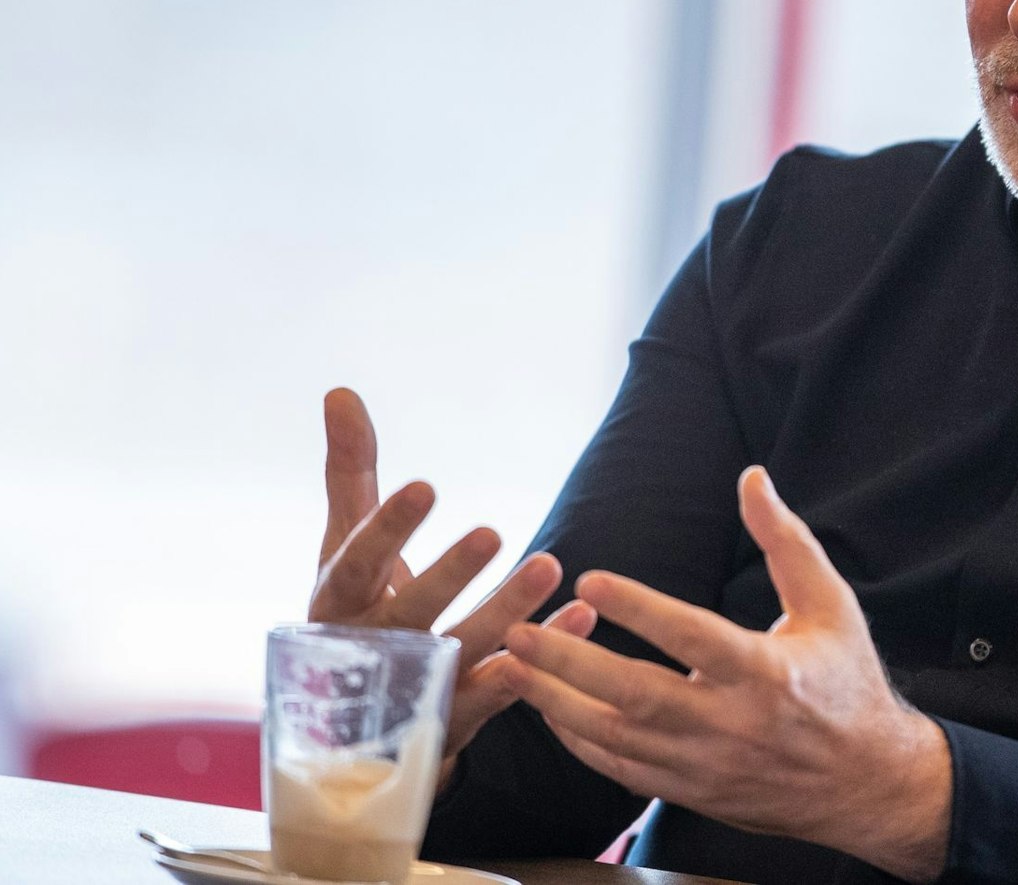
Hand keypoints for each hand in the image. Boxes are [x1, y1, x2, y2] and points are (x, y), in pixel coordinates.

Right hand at [311, 387, 596, 765]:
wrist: (354, 724)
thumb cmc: (356, 609)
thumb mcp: (346, 543)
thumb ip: (351, 472)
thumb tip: (340, 391)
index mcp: (339, 603)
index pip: (356, 564)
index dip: (387, 530)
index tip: (425, 487)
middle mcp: (374, 649)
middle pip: (412, 613)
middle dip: (450, 576)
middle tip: (493, 531)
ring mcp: (414, 690)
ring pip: (464, 651)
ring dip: (509, 610)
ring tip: (552, 564)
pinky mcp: (456, 720)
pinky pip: (504, 690)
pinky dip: (543, 658)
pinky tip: (581, 617)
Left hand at [501, 467, 952, 882]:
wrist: (866, 781)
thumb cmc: (845, 680)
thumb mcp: (829, 603)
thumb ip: (785, 541)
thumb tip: (751, 478)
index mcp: (767, 673)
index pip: (693, 637)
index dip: (639, 609)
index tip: (588, 579)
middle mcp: (732, 724)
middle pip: (638, 695)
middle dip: (570, 663)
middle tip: (518, 629)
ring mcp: (707, 765)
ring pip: (618, 738)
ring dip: (557, 702)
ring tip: (509, 667)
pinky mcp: (692, 792)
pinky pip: (622, 771)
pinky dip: (579, 742)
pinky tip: (548, 710)